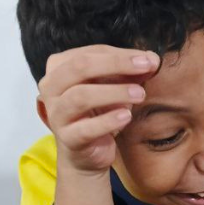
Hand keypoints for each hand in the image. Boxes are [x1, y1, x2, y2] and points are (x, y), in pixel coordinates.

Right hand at [38, 45, 159, 173]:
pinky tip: (127, 116)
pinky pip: (86, 128)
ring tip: (140, 94)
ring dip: (114, 92)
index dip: (121, 55)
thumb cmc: (100, 112)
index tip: (150, 60)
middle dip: (116, 64)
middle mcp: (51, 87)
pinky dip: (108, 121)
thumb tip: (152, 60)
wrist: (88, 151)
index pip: (90, 53)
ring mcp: (57, 113)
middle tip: (146, 67)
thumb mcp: (116, 87)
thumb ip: (131, 73)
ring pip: (80, 96)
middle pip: (80, 67)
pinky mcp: (68, 138)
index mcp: (59, 67)